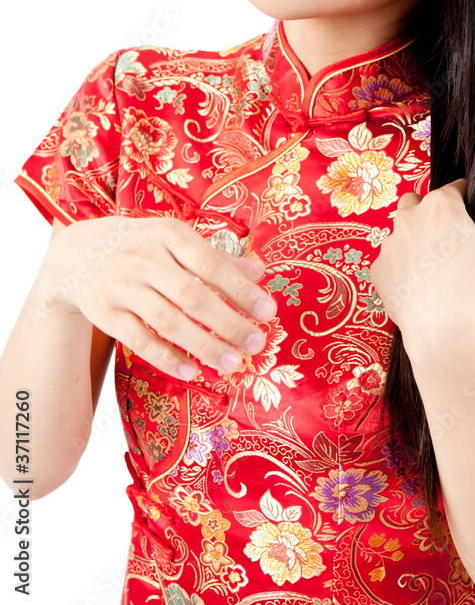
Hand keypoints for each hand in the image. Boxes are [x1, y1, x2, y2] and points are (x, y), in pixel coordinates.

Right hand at [38, 216, 274, 379]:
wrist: (77, 253)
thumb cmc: (141, 245)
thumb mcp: (175, 240)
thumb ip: (217, 257)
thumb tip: (260, 271)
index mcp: (168, 234)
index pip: (210, 264)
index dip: (240, 289)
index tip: (268, 311)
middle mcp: (144, 258)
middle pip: (192, 296)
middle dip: (228, 323)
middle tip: (257, 343)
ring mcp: (122, 286)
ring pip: (168, 321)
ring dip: (204, 345)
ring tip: (233, 363)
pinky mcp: (104, 313)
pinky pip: (139, 341)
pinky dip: (167, 358)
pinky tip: (193, 371)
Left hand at [368, 178, 474, 345]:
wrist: (444, 326)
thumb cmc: (474, 286)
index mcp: (441, 206)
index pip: (454, 189)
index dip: (464, 200)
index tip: (469, 212)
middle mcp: (410, 216)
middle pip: (416, 202)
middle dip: (427, 213)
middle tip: (443, 238)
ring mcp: (390, 242)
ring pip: (400, 233)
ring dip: (413, 243)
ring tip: (431, 270)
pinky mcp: (378, 267)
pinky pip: (390, 262)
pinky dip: (401, 269)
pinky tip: (417, 289)